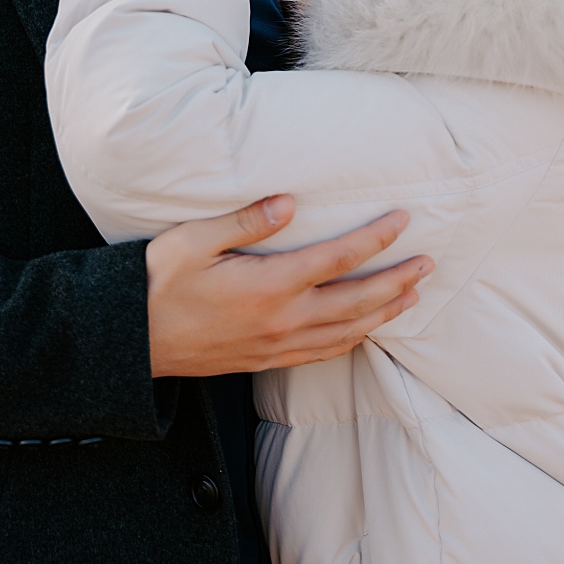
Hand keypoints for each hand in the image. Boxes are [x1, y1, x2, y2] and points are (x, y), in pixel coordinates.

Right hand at [144, 195, 429, 376]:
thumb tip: (289, 204)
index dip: (375, 238)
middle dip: (398, 280)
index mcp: (269, 286)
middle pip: (358, 300)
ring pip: (349, 330)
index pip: (337, 259)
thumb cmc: (159, 284)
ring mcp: (279, 344)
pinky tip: (366, 329)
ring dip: (386, 312)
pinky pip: (327, 351)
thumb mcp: (192, 241)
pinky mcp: (270, 359)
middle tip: (428, 263)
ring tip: (412, 295)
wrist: (134, 339)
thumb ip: (244, 222)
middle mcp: (283, 320)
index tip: (401, 220)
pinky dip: (356, 338)